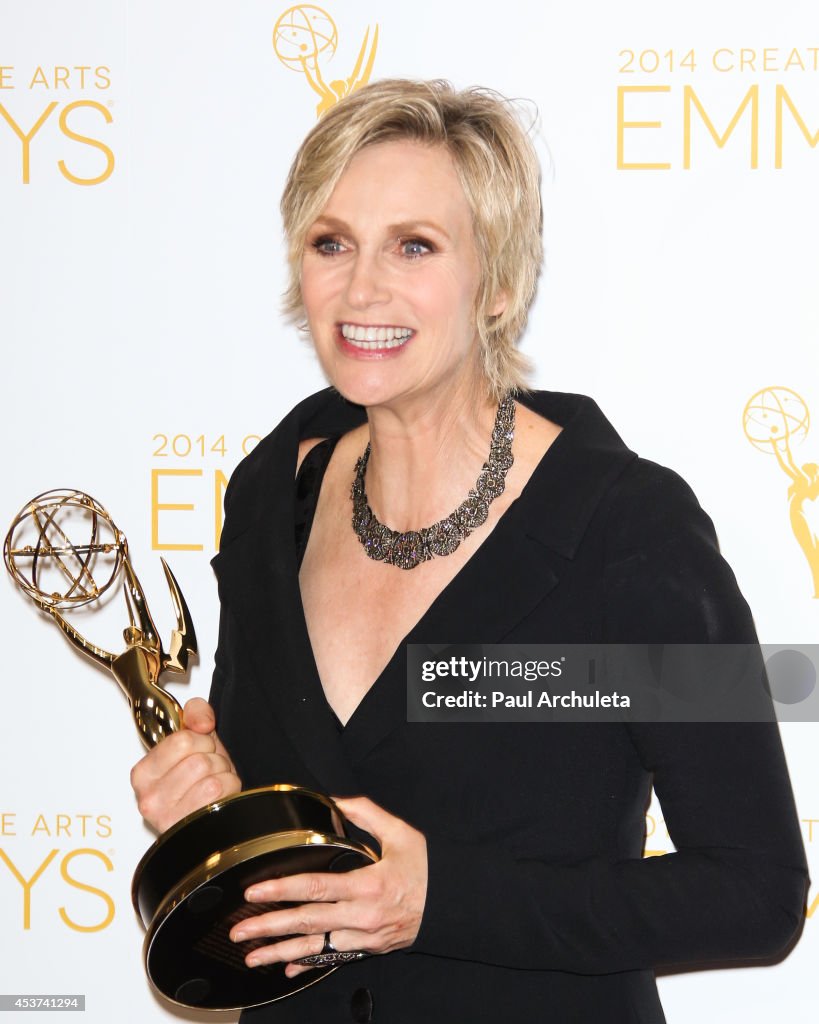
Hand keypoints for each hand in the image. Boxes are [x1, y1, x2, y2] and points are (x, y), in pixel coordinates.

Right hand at [129, 697, 240, 832]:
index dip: (201, 741)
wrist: (213, 811)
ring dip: (222, 777)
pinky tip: (220, 798)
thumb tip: (202, 722)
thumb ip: (196, 713)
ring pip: (212, 781)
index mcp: (143, 773)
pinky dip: (230, 790)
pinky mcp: (190, 831)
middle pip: (199, 762)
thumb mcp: (197, 739)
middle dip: (214, 761)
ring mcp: (168, 819)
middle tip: (208, 771)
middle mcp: (150, 799)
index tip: (197, 750)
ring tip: (213, 783)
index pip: (181, 741)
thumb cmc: (201, 778)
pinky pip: (223, 797)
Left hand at [228, 796, 427, 976]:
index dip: (283, 889)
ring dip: (280, 953)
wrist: (452, 903)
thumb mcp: (400, 833)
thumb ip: (365, 813)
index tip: (255, 891)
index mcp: (367, 885)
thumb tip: (334, 799)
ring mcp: (364, 937)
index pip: (316, 887)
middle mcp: (362, 916)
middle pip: (307, 923)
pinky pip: (333, 958)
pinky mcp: (368, 948)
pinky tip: (286, 969)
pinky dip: (308, 965)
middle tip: (238, 931)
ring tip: (251, 957)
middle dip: (269, 927)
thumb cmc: (427, 867)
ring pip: (315, 948)